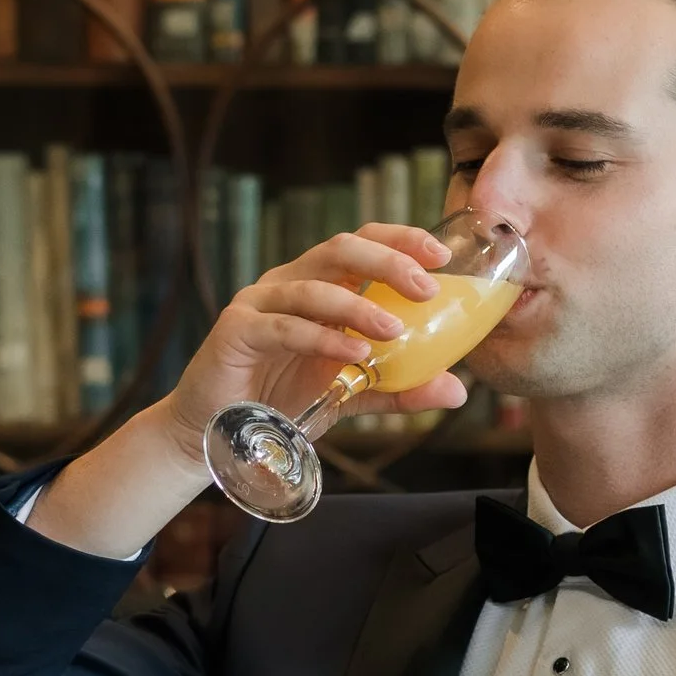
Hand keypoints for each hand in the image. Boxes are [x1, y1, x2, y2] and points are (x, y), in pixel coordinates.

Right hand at [28, 225, 462, 559]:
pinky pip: (284, 326)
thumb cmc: (282, 402)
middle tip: (427, 287)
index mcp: (318, 286)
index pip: (361, 243)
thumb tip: (458, 389)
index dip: (401, 239)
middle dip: (387, 260)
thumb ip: (400, 387)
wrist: (218, 435)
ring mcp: (259, 303)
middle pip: (339, 249)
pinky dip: (322, 336)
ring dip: (359, 305)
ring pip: (313, 286)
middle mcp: (288, 283)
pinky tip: (355, 352)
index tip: (443, 254)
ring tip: (396, 328)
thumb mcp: (352, 393)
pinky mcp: (236, 331)